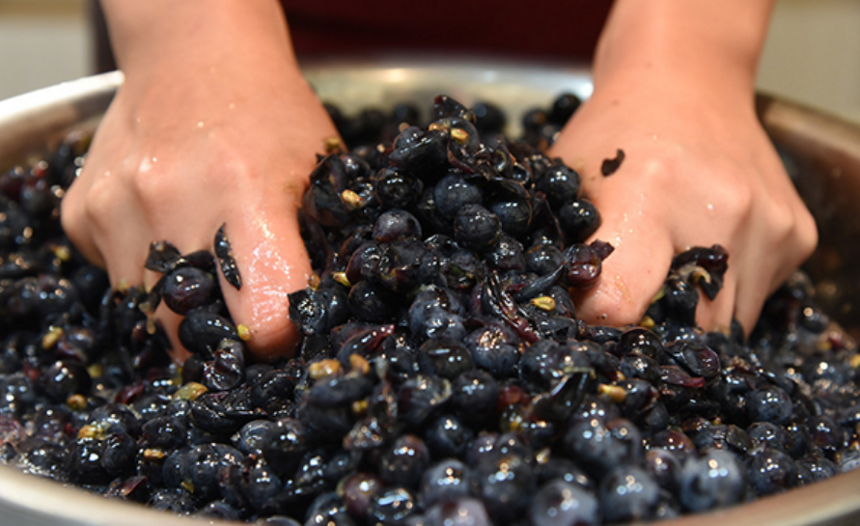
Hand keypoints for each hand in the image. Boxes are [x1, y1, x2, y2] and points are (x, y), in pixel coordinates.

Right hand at [60, 2, 336, 360]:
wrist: (193, 56)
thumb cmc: (270, 114)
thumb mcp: (321, 169)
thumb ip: (320, 245)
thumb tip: (315, 318)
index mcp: (244, 193)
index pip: (261, 317)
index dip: (279, 337)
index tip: (286, 328)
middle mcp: (170, 201)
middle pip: (188, 332)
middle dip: (220, 342)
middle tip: (245, 314)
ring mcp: (115, 207)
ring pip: (145, 311)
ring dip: (179, 308)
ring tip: (207, 261)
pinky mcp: (80, 212)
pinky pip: (114, 278)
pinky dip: (144, 275)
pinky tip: (170, 232)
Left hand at [550, 79, 816, 333]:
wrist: (686, 82)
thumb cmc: (614, 132)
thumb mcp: (568, 180)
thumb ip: (567, 253)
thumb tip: (562, 319)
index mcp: (648, 197)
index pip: (621, 304)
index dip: (596, 325)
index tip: (585, 320)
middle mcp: (719, 213)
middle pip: (683, 330)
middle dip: (650, 331)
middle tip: (629, 300)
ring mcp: (766, 226)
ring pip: (726, 325)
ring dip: (691, 318)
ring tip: (668, 264)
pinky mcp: (796, 235)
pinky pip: (755, 299)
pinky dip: (725, 294)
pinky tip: (705, 247)